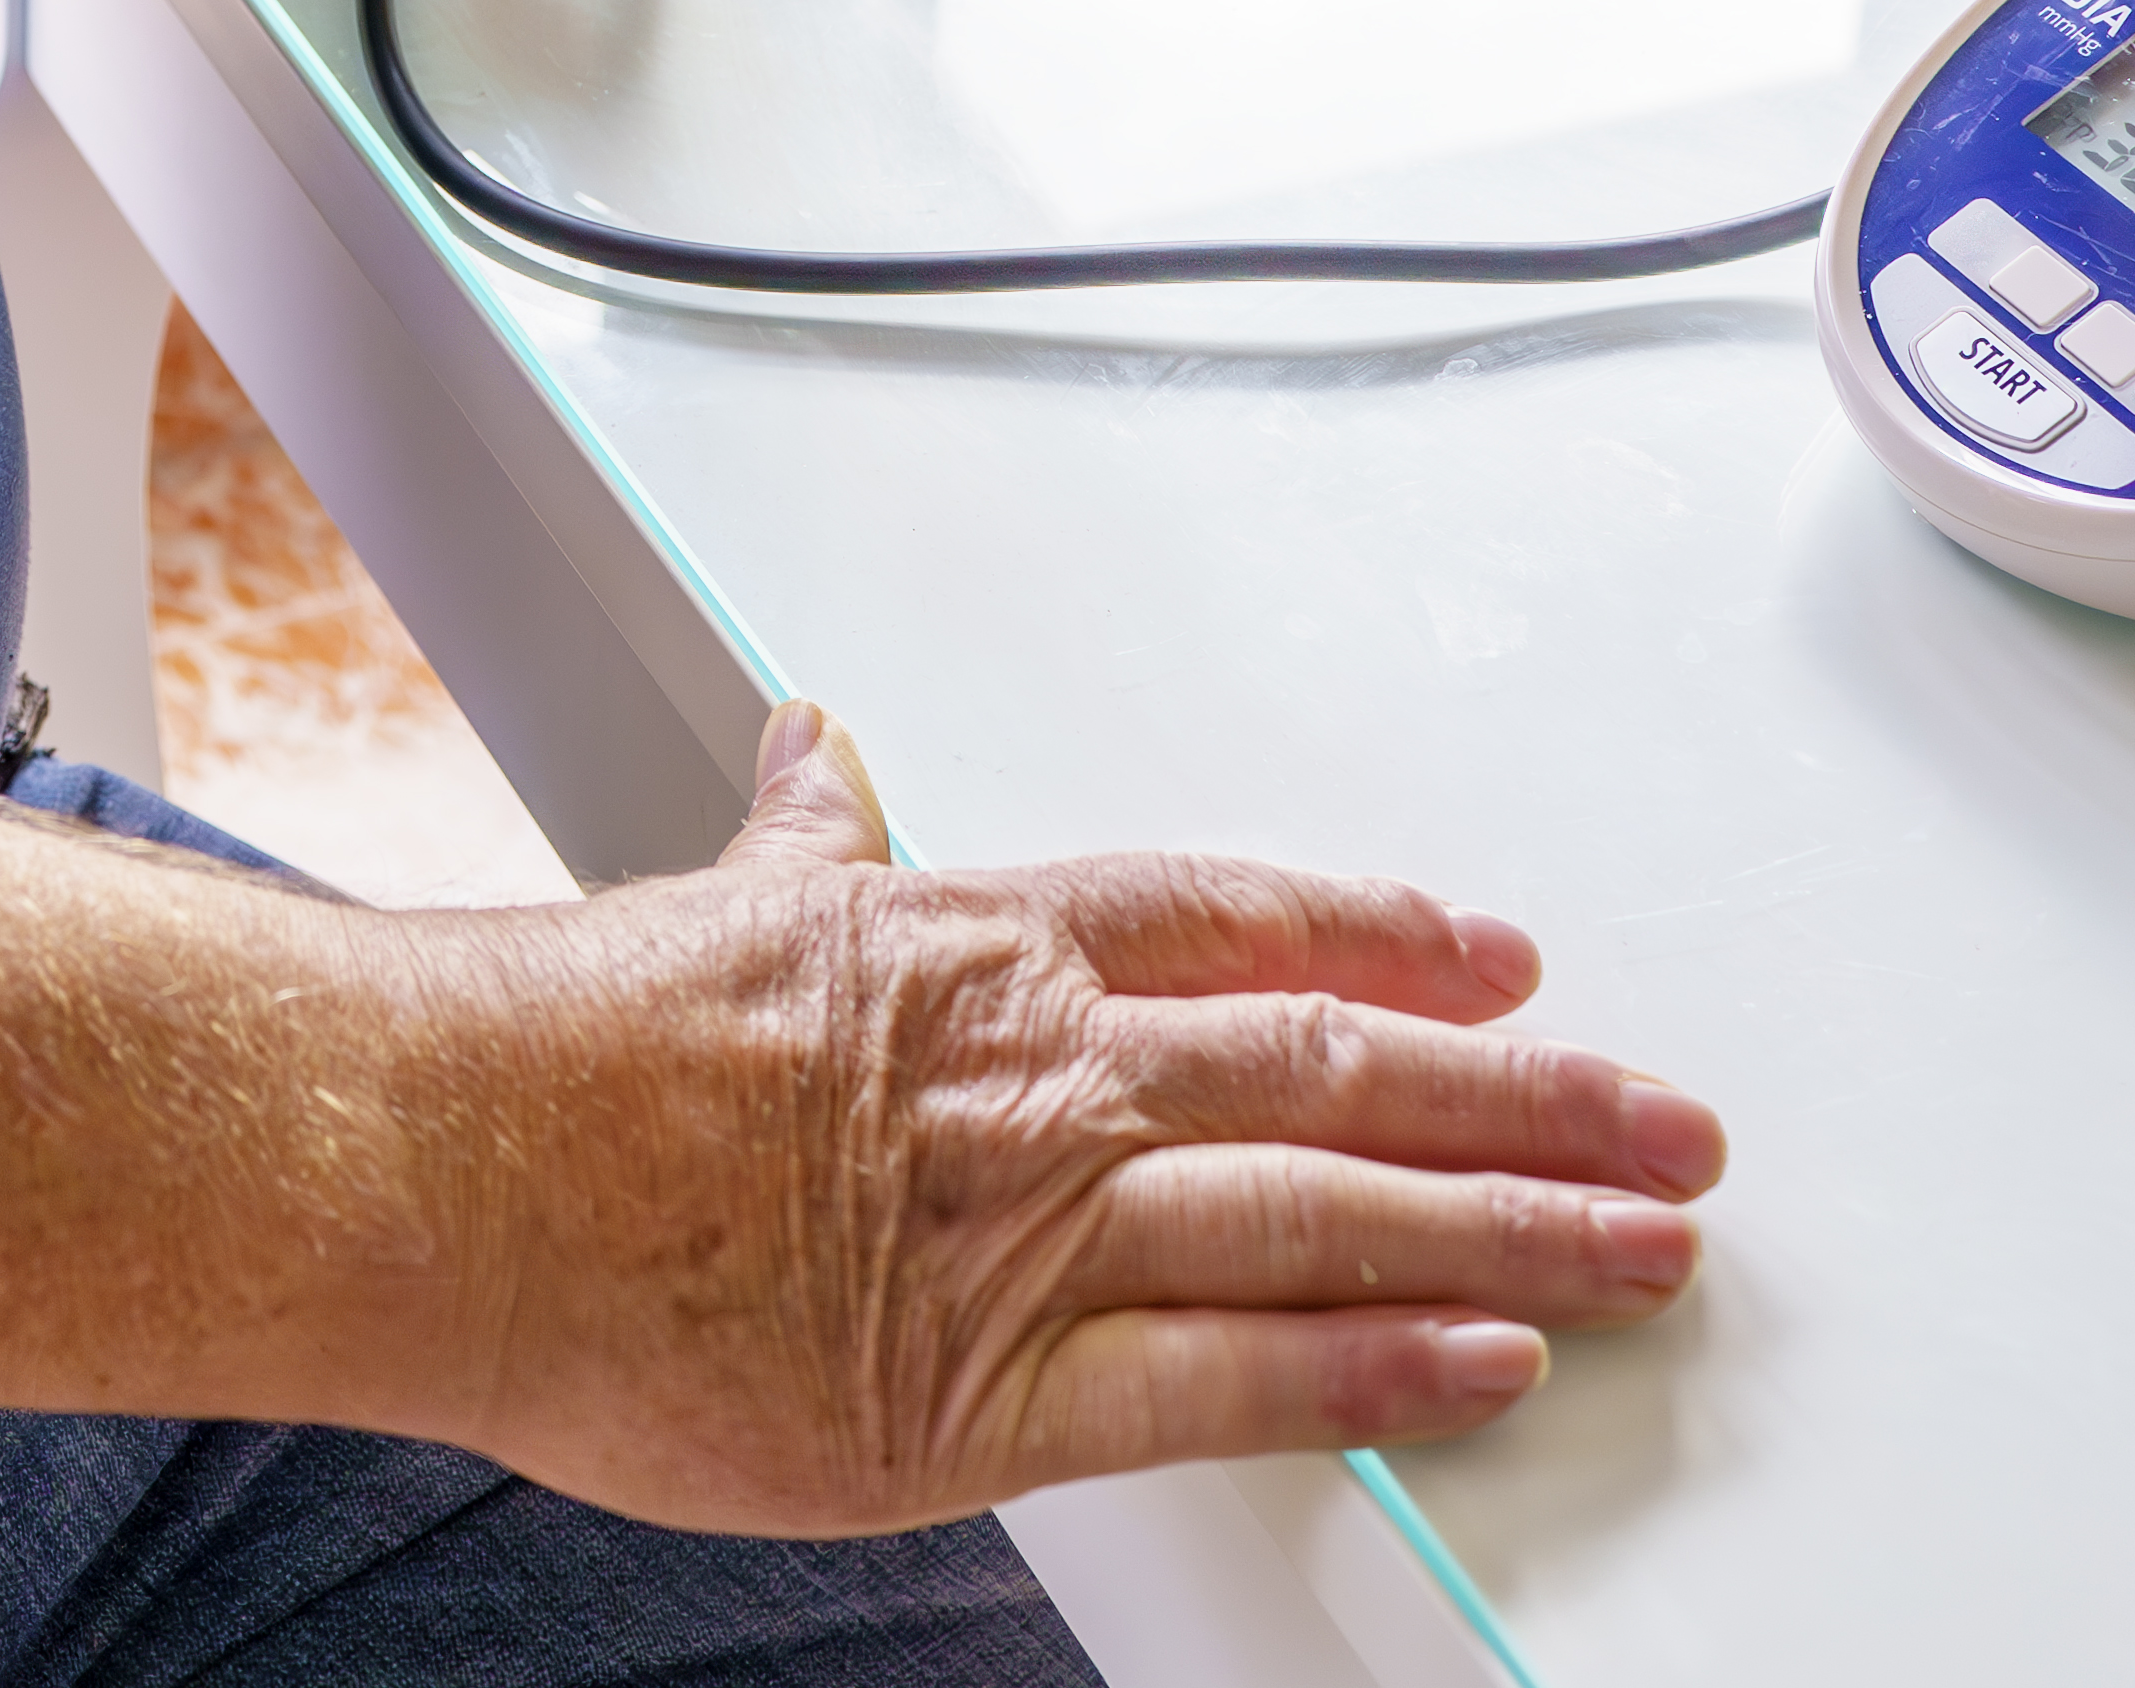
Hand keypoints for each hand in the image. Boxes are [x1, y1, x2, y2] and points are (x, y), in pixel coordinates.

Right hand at [441, 707, 1719, 1534]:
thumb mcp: (725, 895)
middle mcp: (1046, 1071)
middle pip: (1347, 1066)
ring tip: (1649, 1242)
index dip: (1396, 931)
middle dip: (1537, 1096)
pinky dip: (1376, 1368)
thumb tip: (816, 740)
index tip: (1510, 954)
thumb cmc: (571, 1041)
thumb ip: (806, 829)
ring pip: (1330, 1213)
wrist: (461, 1161)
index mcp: (984, 944)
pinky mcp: (991, 1393)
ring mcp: (1035, 1230)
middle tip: (1673, 1122)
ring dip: (1516, 1227)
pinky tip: (1490, 1363)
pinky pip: (1232, 1379)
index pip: (1247, 919)